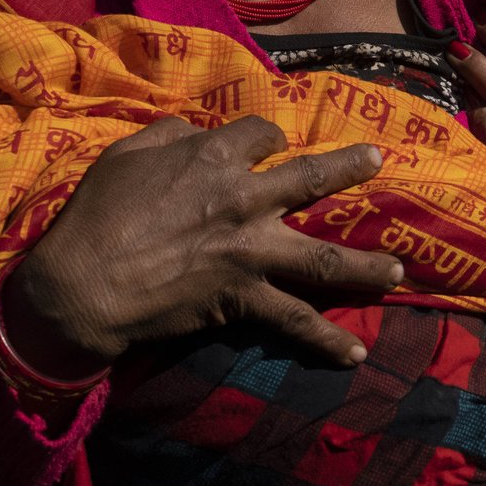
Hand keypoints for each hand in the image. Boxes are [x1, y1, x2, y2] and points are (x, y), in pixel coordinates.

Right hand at [5, 115, 403, 373]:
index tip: (269, 144)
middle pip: (310, 178)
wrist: (86, 284)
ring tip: (399, 271)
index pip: (260, 134)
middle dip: (347, 168)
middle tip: (376, 161)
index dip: (266, 137)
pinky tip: (354, 354)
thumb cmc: (97, 215)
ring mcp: (251, 252)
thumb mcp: (126, 154)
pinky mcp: (244, 298)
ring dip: (365, 265)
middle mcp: (244, 200)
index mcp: (213, 157)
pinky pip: (294, 320)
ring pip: (322, 257)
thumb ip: (168, 136)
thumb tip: (193, 131)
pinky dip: (325, 339)